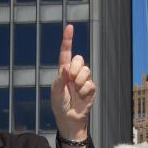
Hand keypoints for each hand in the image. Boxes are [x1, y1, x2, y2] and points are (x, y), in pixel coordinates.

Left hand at [50, 24, 95, 139]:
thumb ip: (60, 78)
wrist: (69, 120)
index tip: (70, 27)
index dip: (68, 40)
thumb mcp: (55, 92)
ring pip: (86, 70)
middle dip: (75, 68)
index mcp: (63, 71)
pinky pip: (90, 84)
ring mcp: (84, 81)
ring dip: (79, 82)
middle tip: (70, 79)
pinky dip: (84, 91)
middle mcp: (74, 73)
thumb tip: (66, 66)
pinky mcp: (91, 89)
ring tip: (75, 92)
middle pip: (79, 59)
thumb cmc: (59, 105)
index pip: (66, 53)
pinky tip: (81, 98)